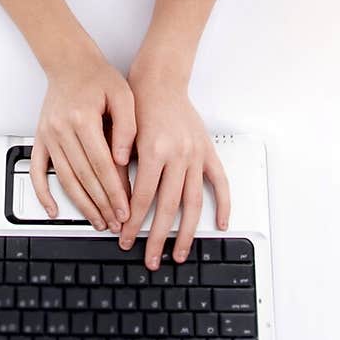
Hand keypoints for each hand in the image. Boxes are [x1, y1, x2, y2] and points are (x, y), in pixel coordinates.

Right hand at [31, 46, 134, 231]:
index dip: (115, 191)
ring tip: (97, 220)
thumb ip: (126, 127)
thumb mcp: (123, 95)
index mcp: (82, 118)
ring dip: (81, 204)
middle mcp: (61, 129)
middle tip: (116, 221)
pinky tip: (53, 209)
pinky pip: (37, 170)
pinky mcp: (40, 138)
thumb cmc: (98, 77)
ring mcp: (48, 136)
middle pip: (84, 177)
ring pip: (64, 179)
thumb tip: (122, 160)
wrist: (69, 62)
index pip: (102, 165)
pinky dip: (42, 193)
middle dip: (102, 204)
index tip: (126, 209)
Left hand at [118, 60, 229, 268]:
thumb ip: (122, 168)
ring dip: (185, 232)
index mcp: (154, 151)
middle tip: (150, 259)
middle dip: (157, 238)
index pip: (142, 199)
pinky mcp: (207, 151)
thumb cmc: (137, 104)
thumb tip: (117, 204)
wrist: (159, 80)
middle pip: (167, 208)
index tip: (124, 239)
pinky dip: (222, 204)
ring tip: (179, 253)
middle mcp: (178, 155)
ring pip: (192, 202)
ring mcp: (195, 155)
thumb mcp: (123, 136)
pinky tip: (219, 223)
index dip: (133, 223)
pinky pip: (219, 182)